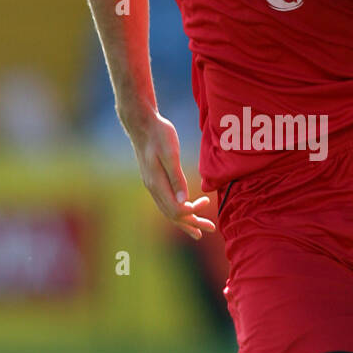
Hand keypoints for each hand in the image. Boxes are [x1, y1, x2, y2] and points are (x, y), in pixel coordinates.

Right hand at [122, 111, 215, 240]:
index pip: (176, 209)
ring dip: (185, 220)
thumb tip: (184, 201)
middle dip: (192, 223)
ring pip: (168, 210)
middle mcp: (153, 188)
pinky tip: (185, 209)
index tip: (207, 202)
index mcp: (157, 183)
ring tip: (198, 229)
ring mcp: (151, 185)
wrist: (142, 123)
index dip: (192, 211)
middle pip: (172, 215)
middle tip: (211, 228)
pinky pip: (165, 202)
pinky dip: (177, 210)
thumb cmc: (159, 134)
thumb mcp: (171, 153)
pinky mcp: (153, 180)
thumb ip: (177, 178)